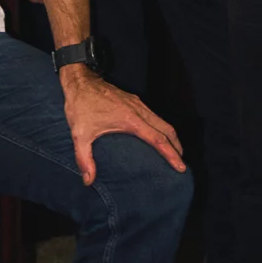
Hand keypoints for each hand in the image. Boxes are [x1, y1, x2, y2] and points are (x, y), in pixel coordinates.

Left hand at [59, 66, 186, 184]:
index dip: (171, 154)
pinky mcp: (134, 100)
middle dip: (177, 146)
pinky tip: (157, 135)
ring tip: (173, 152)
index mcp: (131, 120)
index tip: (181, 166)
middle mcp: (139, 110)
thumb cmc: (81, 106)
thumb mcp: (80, 134)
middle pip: (167, 129)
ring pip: (162, 121)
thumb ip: (84, 159)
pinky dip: (162, 128)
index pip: (158, 140)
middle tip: (181, 163)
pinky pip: (154, 116)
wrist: (80, 81)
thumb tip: (89, 181)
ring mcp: (138, 104)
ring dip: (171, 136)